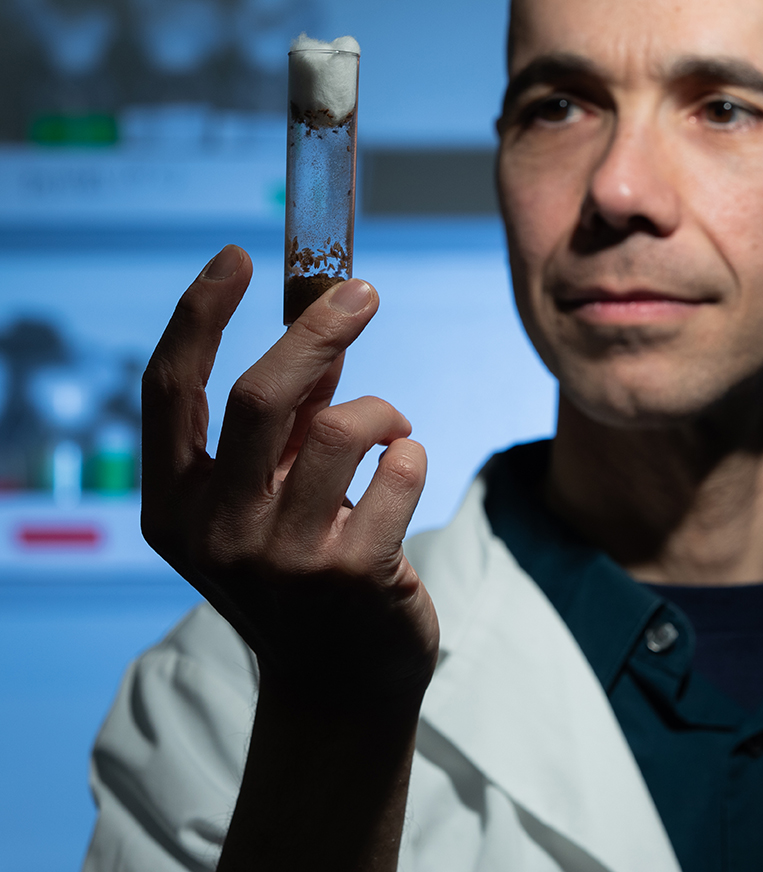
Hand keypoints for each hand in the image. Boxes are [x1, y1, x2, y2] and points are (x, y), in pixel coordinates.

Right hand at [141, 244, 438, 710]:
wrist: (338, 685)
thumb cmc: (300, 572)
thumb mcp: (265, 501)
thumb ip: (282, 424)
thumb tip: (320, 328)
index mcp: (174, 506)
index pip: (169, 391)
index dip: (198, 315)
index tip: (236, 256)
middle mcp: (217, 532)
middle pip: (261, 395)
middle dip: (318, 329)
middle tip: (363, 294)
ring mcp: (283, 558)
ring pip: (344, 426)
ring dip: (381, 410)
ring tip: (391, 432)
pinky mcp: (353, 573)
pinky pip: (400, 467)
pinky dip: (413, 452)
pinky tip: (405, 474)